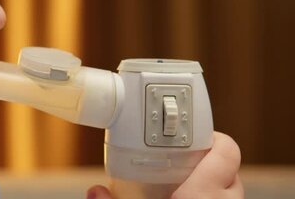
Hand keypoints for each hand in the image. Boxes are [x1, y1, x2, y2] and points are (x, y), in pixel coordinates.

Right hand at [85, 132, 242, 198]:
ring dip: (213, 186)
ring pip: (231, 195)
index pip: (227, 151)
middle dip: (210, 163)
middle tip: (181, 160)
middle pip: (232, 172)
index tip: (193, 134)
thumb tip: (94, 192)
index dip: (213, 137)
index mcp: (204, 196)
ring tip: (184, 185)